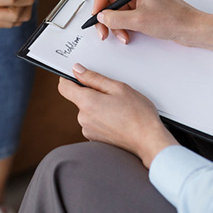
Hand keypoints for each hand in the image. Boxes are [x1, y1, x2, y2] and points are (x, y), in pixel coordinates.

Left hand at [58, 63, 177, 168]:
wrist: (149, 142)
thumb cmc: (138, 115)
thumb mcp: (118, 88)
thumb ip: (94, 78)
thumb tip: (77, 70)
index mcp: (87, 103)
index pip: (64, 87)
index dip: (69, 78)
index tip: (78, 75)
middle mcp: (83, 118)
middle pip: (79, 99)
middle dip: (92, 94)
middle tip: (113, 95)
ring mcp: (88, 130)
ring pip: (88, 111)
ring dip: (98, 107)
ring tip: (119, 110)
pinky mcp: (95, 139)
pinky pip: (94, 123)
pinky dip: (102, 119)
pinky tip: (118, 120)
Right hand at [92, 0, 212, 56]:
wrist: (193, 29)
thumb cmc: (174, 19)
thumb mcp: (139, 20)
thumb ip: (115, 18)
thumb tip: (101, 17)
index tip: (98, 13)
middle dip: (105, 15)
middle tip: (102, 30)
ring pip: (115, 8)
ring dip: (115, 24)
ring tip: (121, 35)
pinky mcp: (143, 8)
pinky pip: (124, 15)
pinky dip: (123, 26)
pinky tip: (127, 34)